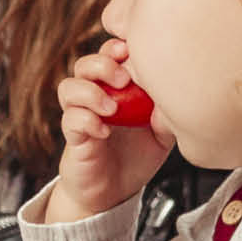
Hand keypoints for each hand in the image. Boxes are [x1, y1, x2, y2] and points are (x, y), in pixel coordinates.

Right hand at [45, 39, 169, 223]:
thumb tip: (172, 96)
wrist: (114, 193)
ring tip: (112, 109)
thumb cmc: (136, 157)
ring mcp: (81, 115)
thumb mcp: (161, 133)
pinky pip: (70, 119)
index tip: (133, 52)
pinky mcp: (74, 137)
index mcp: (116, 89)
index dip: (117, 47)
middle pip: (84, 64)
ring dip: (90, 92)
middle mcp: (95, 97)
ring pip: (68, 87)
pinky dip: (87, 121)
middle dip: (102, 64)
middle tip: (123, 80)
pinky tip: (104, 132)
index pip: (110, 55)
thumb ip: (165, 113)